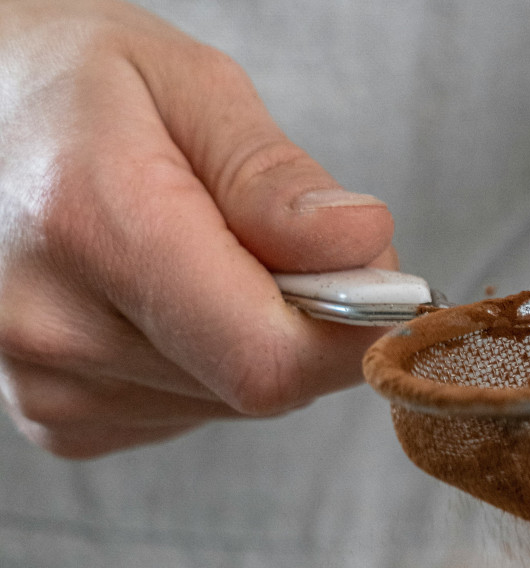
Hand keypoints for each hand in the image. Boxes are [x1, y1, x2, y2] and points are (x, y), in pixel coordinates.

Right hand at [0, 0, 395, 457]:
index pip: (269, 359)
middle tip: (273, 240)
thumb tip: (361, 247)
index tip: (377, 282)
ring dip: (251, 338)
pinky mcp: (54, 415)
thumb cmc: (75, 85)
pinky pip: (185, 413)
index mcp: (94, 224)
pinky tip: (159, 298)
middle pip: (260, 383)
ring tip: (194, 255)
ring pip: (231, 401)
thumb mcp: (188, 84)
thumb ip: (276, 177)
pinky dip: (203, 362)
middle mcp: (53, 324)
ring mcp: (45, 382)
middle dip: (305, 321)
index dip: (350, 333)